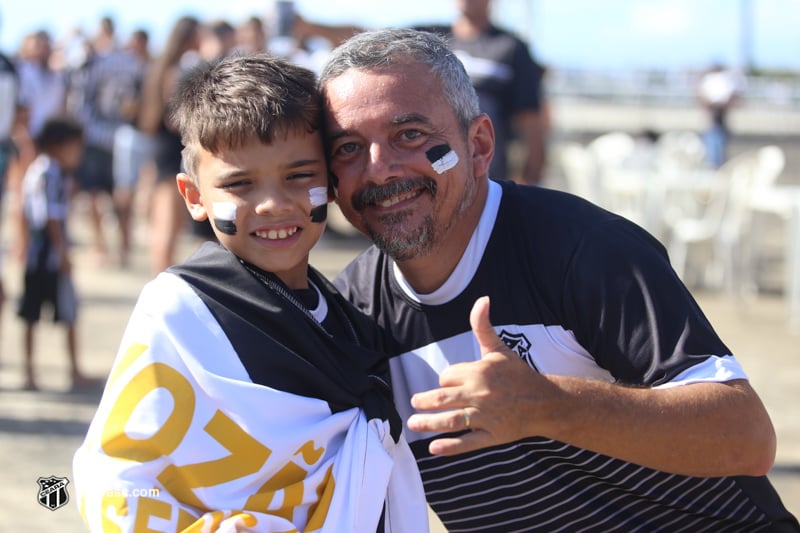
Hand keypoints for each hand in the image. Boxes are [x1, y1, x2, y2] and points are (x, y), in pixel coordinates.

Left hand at [407, 296, 553, 454]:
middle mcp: (480, 394)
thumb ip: (483, 327)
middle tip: (413, 403)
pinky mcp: (493, 436)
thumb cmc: (518, 374)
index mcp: (479, 372)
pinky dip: (450, 446)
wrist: (545, 402)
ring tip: (413, 424)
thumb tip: (482, 299)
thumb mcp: (499, 349)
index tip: (447, 384)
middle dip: (424, 401)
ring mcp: (486, 417)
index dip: (445, 380)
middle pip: (442, 398)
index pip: (447, 377)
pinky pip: (468, 442)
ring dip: (428, 423)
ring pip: (451, 421)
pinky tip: (434, 448)